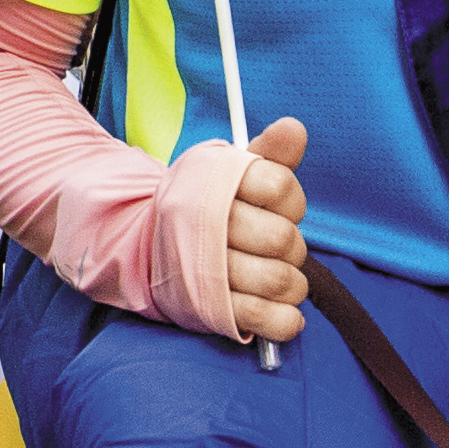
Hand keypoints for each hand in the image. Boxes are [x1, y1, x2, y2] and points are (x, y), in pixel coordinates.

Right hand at [157, 117, 310, 344]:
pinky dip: (285, 320)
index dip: (291, 200)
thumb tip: (296, 128)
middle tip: (279, 247)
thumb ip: (270, 152)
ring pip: (278, 279)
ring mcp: (209, 271)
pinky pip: (264, 319)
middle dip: (292, 245)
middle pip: (282, 237)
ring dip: (293, 283)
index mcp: (215, 182)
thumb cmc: (206, 205)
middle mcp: (209, 224)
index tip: (278, 207)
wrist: (152, 248)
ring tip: (281, 278)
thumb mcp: (230, 171)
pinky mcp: (214, 311)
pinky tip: (284, 311)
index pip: (280, 186)